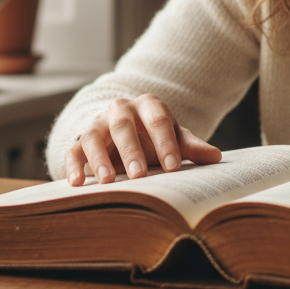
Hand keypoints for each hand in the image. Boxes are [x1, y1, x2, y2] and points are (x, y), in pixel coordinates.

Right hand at [64, 93, 221, 186]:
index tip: (174, 167)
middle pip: (123, 126)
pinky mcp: (79, 141)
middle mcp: (120, 109)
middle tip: (139, 174)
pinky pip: (73, 150)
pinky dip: (73, 166)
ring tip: (108, 181)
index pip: (158, 120)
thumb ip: (191, 147)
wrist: (125, 132)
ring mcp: (98, 124)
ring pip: (94, 136)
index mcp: (148, 105)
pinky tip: (77, 183)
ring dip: (100, 158)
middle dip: (131, 150)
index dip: (166, 143)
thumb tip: (217, 157)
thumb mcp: (174, 137)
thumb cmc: (154, 136)